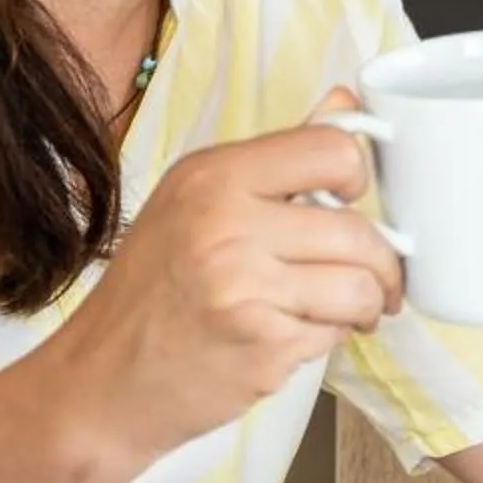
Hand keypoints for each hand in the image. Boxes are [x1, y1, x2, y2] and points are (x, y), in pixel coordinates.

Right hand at [43, 92, 404, 462]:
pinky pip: (335, 333)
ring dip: (365, 306)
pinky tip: (294, 337)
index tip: (354, 200)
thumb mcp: (193, 203)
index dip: (357, 175)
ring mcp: (244, 288)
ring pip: (359, 287)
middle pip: (358, 230)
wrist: (100, 379)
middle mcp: (225, 224)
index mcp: (211, 176)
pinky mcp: (261, 346)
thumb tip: (345, 104)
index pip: (330, 149)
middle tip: (371, 279)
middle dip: (381, 264)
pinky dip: (327, 339)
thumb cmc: (149, 292)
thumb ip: (275, 161)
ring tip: (344, 312)